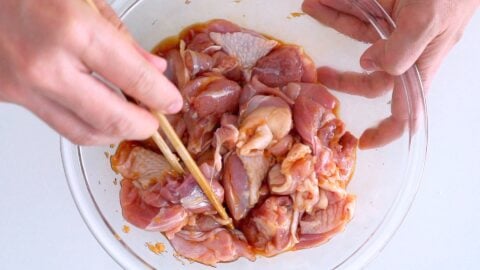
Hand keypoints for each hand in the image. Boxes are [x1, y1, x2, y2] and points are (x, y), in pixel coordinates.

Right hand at [0, 0, 182, 144]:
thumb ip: (121, 38)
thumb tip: (153, 69)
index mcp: (72, 30)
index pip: (135, 79)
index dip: (161, 96)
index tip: (172, 103)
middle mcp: (46, 65)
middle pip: (112, 120)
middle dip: (144, 127)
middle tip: (156, 123)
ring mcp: (24, 87)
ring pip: (84, 133)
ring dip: (115, 133)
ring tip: (130, 120)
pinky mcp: (9, 97)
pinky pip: (59, 124)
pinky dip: (86, 125)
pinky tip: (97, 112)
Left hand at [303, 0, 478, 148]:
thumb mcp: (428, 22)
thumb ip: (400, 50)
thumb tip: (370, 65)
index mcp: (419, 66)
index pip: (406, 110)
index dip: (387, 131)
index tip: (363, 142)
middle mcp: (407, 53)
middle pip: (371, 78)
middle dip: (345, 78)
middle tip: (321, 76)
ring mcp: (396, 31)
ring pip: (358, 36)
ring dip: (333, 23)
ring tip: (311, 9)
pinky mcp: (390, 10)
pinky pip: (359, 12)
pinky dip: (338, 7)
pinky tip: (319, 2)